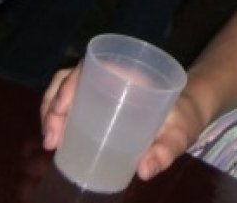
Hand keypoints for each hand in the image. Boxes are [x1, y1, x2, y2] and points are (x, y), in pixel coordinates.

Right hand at [41, 66, 206, 182]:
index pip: (90, 65)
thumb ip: (167, 149)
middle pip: (69, 79)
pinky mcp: (96, 104)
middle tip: (51, 138)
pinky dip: (57, 119)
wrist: (186, 117)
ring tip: (51, 142)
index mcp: (128, 73)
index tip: (61, 108)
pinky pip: (70, 105)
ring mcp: (100, 89)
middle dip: (52, 105)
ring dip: (50, 113)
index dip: (69, 82)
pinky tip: (56, 141)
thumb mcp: (180, 133)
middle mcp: (109, 76)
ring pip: (63, 90)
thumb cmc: (182, 119)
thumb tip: (145, 171)